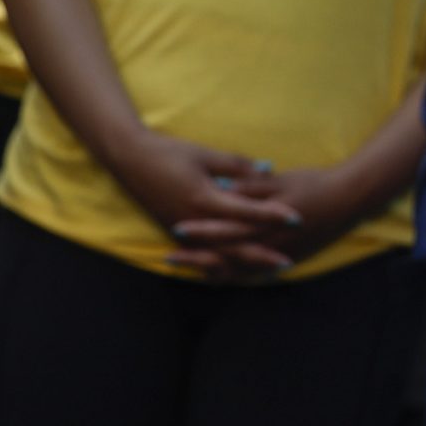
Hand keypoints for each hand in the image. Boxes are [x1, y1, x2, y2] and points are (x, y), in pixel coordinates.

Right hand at [101, 129, 302, 276]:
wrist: (128, 159)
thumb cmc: (169, 152)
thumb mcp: (206, 155)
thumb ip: (238, 166)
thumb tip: (268, 170)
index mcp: (203, 199)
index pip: (246, 212)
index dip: (272, 216)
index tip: (297, 219)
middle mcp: (193, 221)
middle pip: (233, 245)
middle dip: (261, 255)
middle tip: (287, 262)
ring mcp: (181, 231)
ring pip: (216, 257)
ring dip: (241, 266)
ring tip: (263, 273)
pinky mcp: (173, 233)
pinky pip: (199, 256)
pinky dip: (217, 266)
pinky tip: (233, 271)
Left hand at [169, 162, 370, 274]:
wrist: (351, 198)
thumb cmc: (315, 183)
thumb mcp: (283, 180)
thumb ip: (252, 187)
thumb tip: (223, 188)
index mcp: (268, 220)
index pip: (228, 228)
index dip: (202, 230)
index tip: (178, 228)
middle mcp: (271, 242)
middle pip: (227, 254)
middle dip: (197, 257)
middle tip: (170, 257)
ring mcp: (280, 254)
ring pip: (240, 269)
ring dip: (212, 270)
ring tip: (188, 268)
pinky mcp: (289, 259)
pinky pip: (256, 274)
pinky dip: (235, 275)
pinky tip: (219, 275)